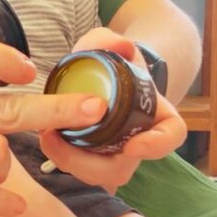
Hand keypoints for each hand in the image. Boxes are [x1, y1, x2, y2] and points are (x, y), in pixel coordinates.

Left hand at [39, 28, 187, 192]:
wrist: (99, 77)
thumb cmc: (109, 63)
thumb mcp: (108, 45)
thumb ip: (110, 40)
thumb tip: (121, 46)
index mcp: (155, 114)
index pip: (170, 136)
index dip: (156, 146)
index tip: (133, 146)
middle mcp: (138, 141)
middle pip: (123, 168)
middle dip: (90, 163)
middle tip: (61, 138)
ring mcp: (114, 156)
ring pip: (98, 176)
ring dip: (70, 162)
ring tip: (47, 136)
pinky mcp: (91, 161)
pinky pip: (79, 171)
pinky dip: (61, 158)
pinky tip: (46, 137)